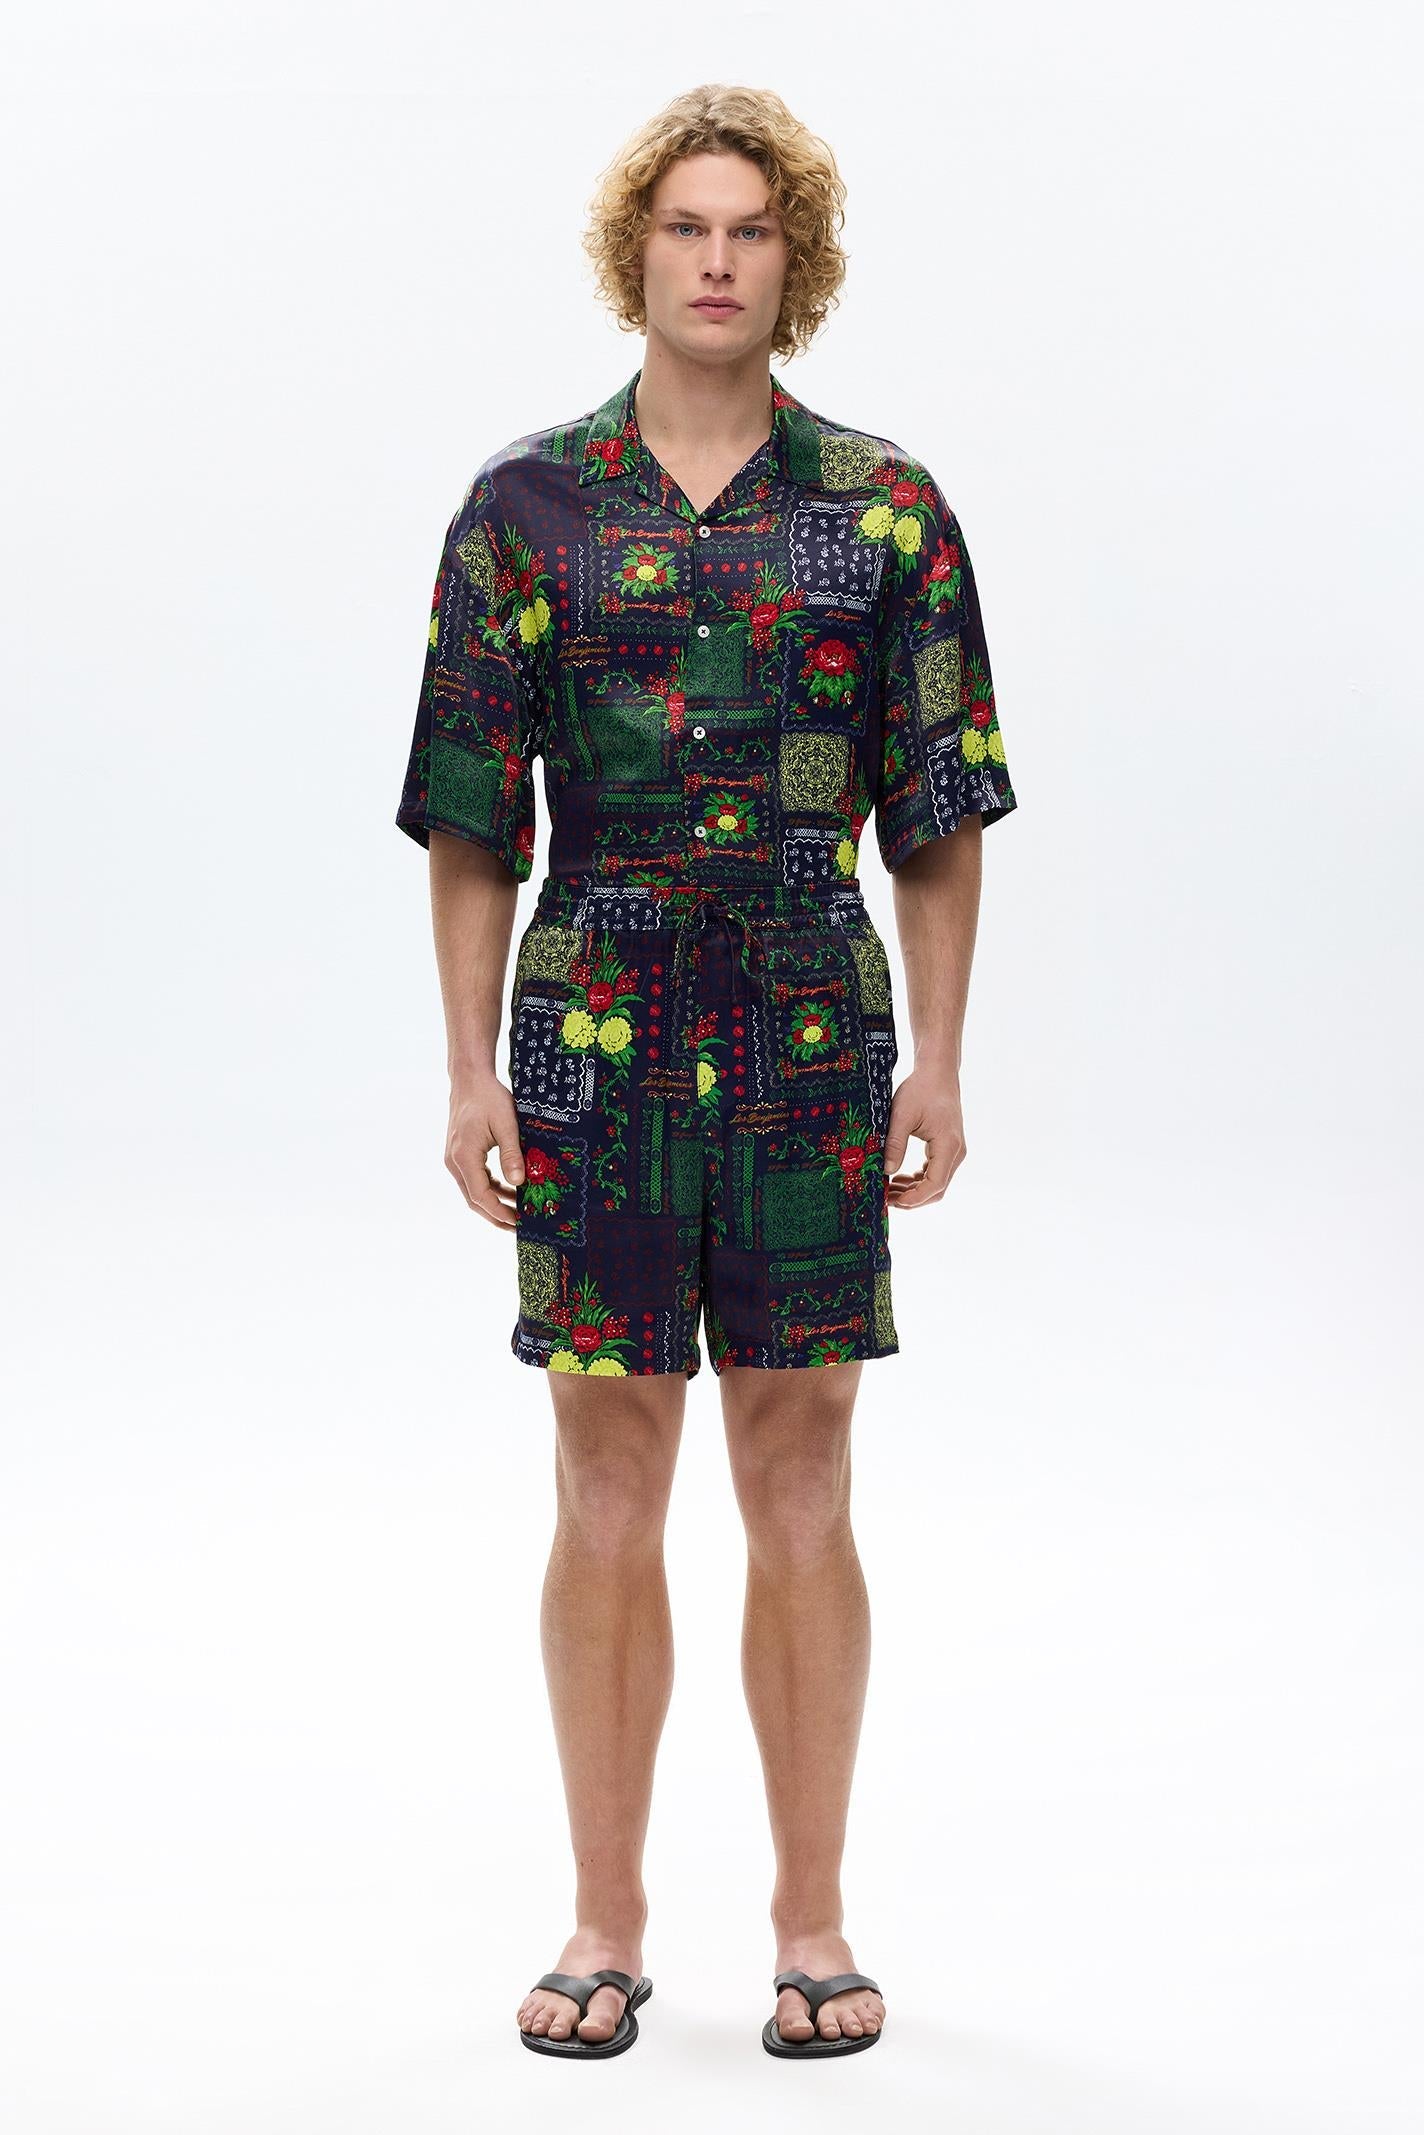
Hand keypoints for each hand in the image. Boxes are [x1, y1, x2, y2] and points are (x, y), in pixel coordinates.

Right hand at [444, 1070, 525, 1227]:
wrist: (469, 1080)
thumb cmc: (488, 1097)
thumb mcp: (506, 1124)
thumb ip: (512, 1154)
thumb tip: (519, 1183)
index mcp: (464, 1156)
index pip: (480, 1195)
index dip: (499, 1212)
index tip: (518, 1222)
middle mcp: (454, 1161)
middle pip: (473, 1199)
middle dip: (496, 1215)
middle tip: (519, 1227)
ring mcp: (454, 1159)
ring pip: (473, 1191)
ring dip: (494, 1203)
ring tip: (518, 1212)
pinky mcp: (460, 1154)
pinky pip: (474, 1179)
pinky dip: (490, 1188)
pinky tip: (509, 1190)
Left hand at [882, 1063, 965, 1209]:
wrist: (938, 1073)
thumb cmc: (921, 1089)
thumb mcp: (901, 1114)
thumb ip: (894, 1143)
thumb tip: (886, 1171)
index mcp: (948, 1146)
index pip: (935, 1184)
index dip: (914, 1198)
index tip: (892, 1201)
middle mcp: (956, 1152)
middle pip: (937, 1189)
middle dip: (912, 1198)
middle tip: (886, 1198)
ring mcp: (954, 1151)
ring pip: (937, 1183)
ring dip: (914, 1190)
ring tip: (889, 1189)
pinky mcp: (948, 1148)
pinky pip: (936, 1172)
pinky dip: (918, 1179)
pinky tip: (899, 1178)